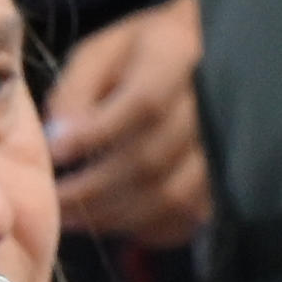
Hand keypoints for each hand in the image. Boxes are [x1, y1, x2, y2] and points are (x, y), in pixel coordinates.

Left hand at [48, 1, 212, 249]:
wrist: (205, 59)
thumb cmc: (142, 54)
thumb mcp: (102, 52)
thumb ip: (75, 91)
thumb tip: (56, 140)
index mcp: (178, 55)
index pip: (144, 103)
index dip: (95, 135)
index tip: (54, 154)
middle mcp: (214, 101)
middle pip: (153, 159)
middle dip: (93, 189)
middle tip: (53, 203)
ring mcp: (228, 146)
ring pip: (170, 197)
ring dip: (115, 216)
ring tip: (75, 218)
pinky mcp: (226, 182)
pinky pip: (187, 218)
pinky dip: (147, 229)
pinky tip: (116, 220)